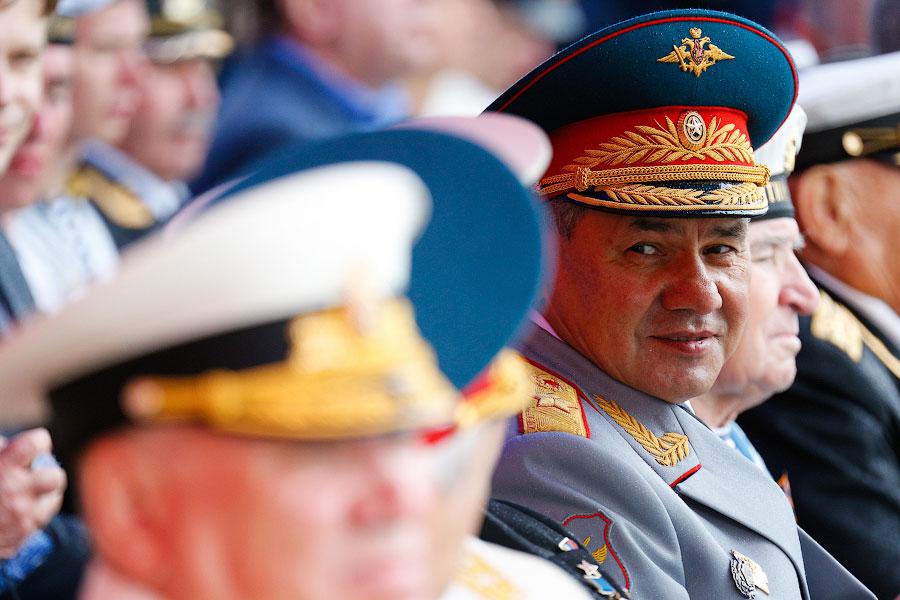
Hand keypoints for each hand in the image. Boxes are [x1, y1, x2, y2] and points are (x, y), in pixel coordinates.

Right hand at [0, 429, 66, 557]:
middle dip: (48, 471)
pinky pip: (40, 520)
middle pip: (54, 476)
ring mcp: (21, 516)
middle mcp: (16, 492)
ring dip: (45, 492)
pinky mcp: (21, 535)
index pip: (34, 444)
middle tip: (35, 471)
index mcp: (3, 470)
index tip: (33, 444)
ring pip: (53, 498)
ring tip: (30, 490)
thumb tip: (5, 444)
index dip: (37, 441)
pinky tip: (22, 508)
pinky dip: (34, 513)